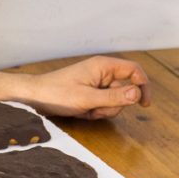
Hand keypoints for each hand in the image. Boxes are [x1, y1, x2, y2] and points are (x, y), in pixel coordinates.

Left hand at [27, 55, 151, 119]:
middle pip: (125, 90)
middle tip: (95, 108)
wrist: (34, 97)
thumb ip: (113, 97)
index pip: (134, 70)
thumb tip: (137, 94)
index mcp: (103, 66)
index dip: (143, 85)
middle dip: (113, 104)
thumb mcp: (87, 98)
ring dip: (102, 110)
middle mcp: (102, 72)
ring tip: (85, 110)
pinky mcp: (90, 93)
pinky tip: (81, 111)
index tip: (144, 104)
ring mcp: (96, 83)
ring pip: (114, 100)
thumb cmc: (56, 94)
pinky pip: (102, 104)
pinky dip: (94, 111)